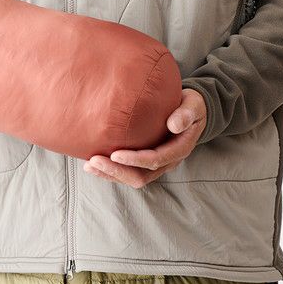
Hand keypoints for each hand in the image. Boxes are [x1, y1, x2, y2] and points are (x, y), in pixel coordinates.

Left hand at [83, 88, 206, 188]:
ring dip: (111, 174)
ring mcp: (157, 164)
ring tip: (89, 166)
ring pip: (133, 178)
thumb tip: (173, 125)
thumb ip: (185, 114)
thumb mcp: (193, 106)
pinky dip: (111, 170)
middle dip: (117, 171)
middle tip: (94, 161)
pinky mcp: (146, 161)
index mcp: (179, 149)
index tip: (115, 154)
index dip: (135, 160)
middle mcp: (167, 161)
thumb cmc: (191, 106)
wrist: (191, 111)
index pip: (155, 160)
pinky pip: (128, 171)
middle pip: (141, 176)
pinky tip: (93, 163)